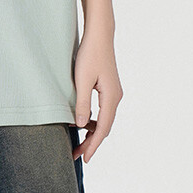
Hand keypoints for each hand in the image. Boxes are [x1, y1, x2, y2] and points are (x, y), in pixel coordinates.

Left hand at [71, 27, 121, 163]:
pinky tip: (82, 122)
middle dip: (91, 142)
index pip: (102, 129)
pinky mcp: (109, 87)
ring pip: (104, 119)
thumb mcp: (82, 80)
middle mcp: (116, 97)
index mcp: (111, 98)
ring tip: (78, 141)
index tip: (84, 158)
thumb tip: (81, 126)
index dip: (93, 145)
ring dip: (92, 132)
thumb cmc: (90, 54)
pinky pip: (102, 110)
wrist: (99, 35)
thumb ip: (82, 104)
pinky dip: (93, 120)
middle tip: (77, 154)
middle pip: (104, 127)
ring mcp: (113, 92)